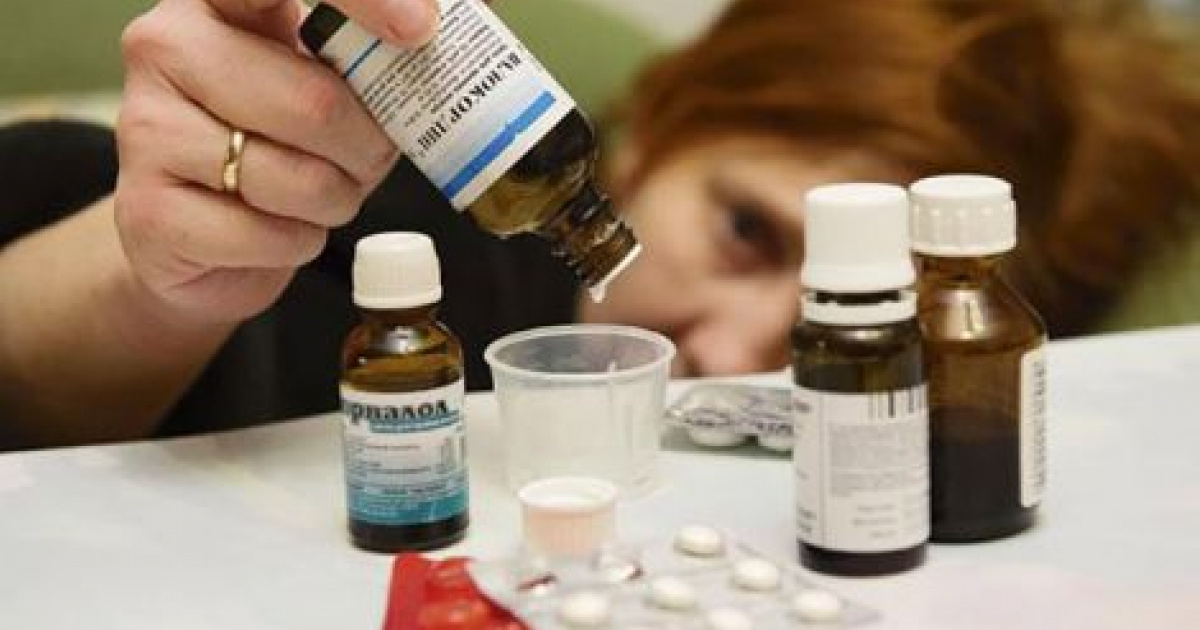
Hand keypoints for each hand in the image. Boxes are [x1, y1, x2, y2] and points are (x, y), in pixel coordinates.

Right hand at [114, 0, 437, 325]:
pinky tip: (277, 230)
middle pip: (315, 103)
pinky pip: (269, 236)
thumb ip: (363, 59)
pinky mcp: (147, 212)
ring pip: (297, 179)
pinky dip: (298, 243)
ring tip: (319, 195)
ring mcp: (145, 129)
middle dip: (367, 149)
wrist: (200, 239)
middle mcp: (165, 47)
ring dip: (336, 200)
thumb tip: (438, 40)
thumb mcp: (321, 84)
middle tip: (366, 159)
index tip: (419, 29)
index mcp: (215, 2)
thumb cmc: (279, 146)